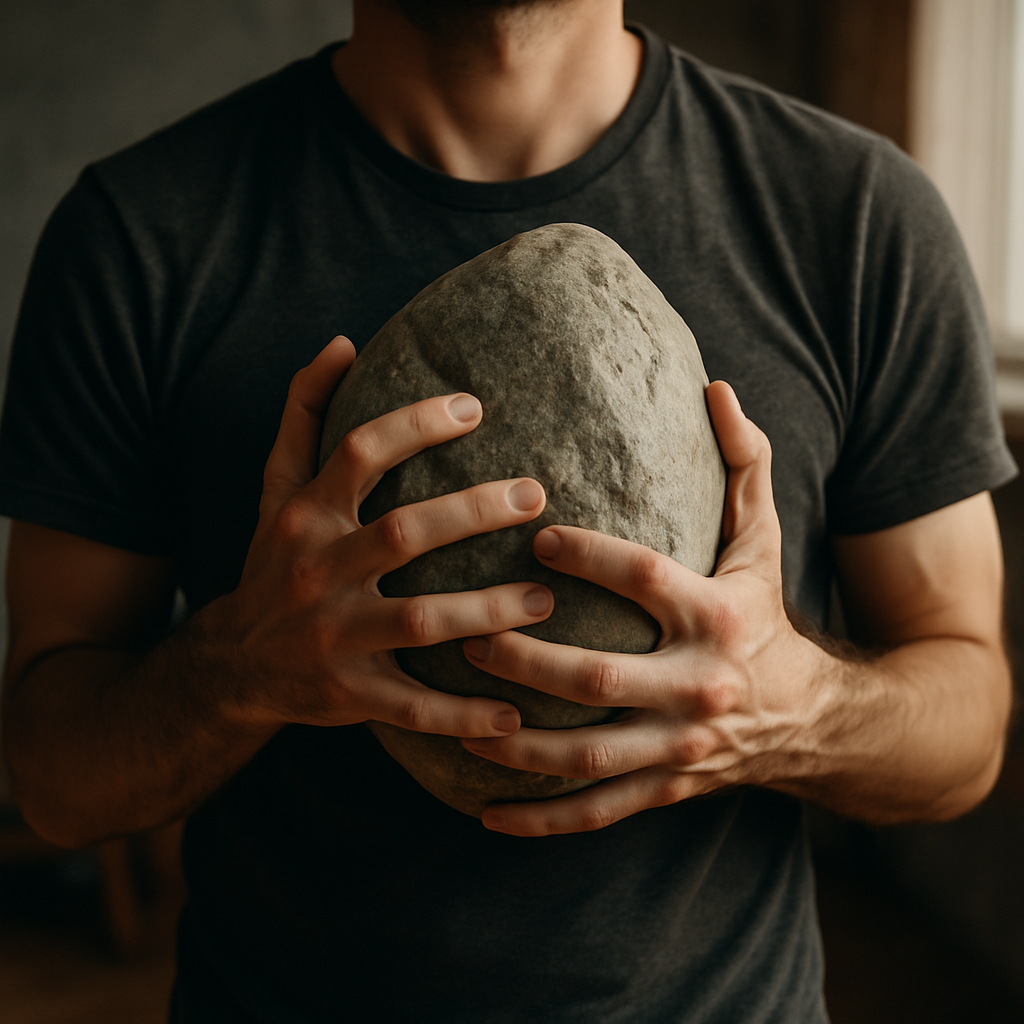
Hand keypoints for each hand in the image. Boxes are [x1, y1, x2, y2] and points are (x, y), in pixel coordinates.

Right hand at [208, 335, 553, 738]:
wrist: (232, 665)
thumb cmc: (276, 564)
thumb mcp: (276, 489)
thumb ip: (303, 416)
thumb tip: (338, 344)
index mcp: (306, 516)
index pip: (359, 452)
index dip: (416, 423)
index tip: (476, 408)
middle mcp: (317, 572)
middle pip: (403, 533)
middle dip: (474, 511)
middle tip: (537, 496)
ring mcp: (333, 637)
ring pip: (420, 620)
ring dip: (488, 610)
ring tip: (548, 599)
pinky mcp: (348, 695)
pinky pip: (413, 707)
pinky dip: (463, 715)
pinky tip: (514, 714)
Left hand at [458, 381, 830, 834]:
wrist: (812, 718)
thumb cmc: (763, 614)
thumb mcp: (762, 541)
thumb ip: (743, 466)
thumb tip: (715, 388)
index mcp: (716, 617)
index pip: (646, 578)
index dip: (590, 556)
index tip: (535, 534)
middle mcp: (698, 687)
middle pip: (601, 677)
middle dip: (528, 659)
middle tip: (469, 633)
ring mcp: (680, 747)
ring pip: (590, 753)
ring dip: (519, 741)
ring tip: (461, 719)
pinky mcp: (667, 787)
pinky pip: (598, 810)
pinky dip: (543, 819)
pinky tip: (486, 813)